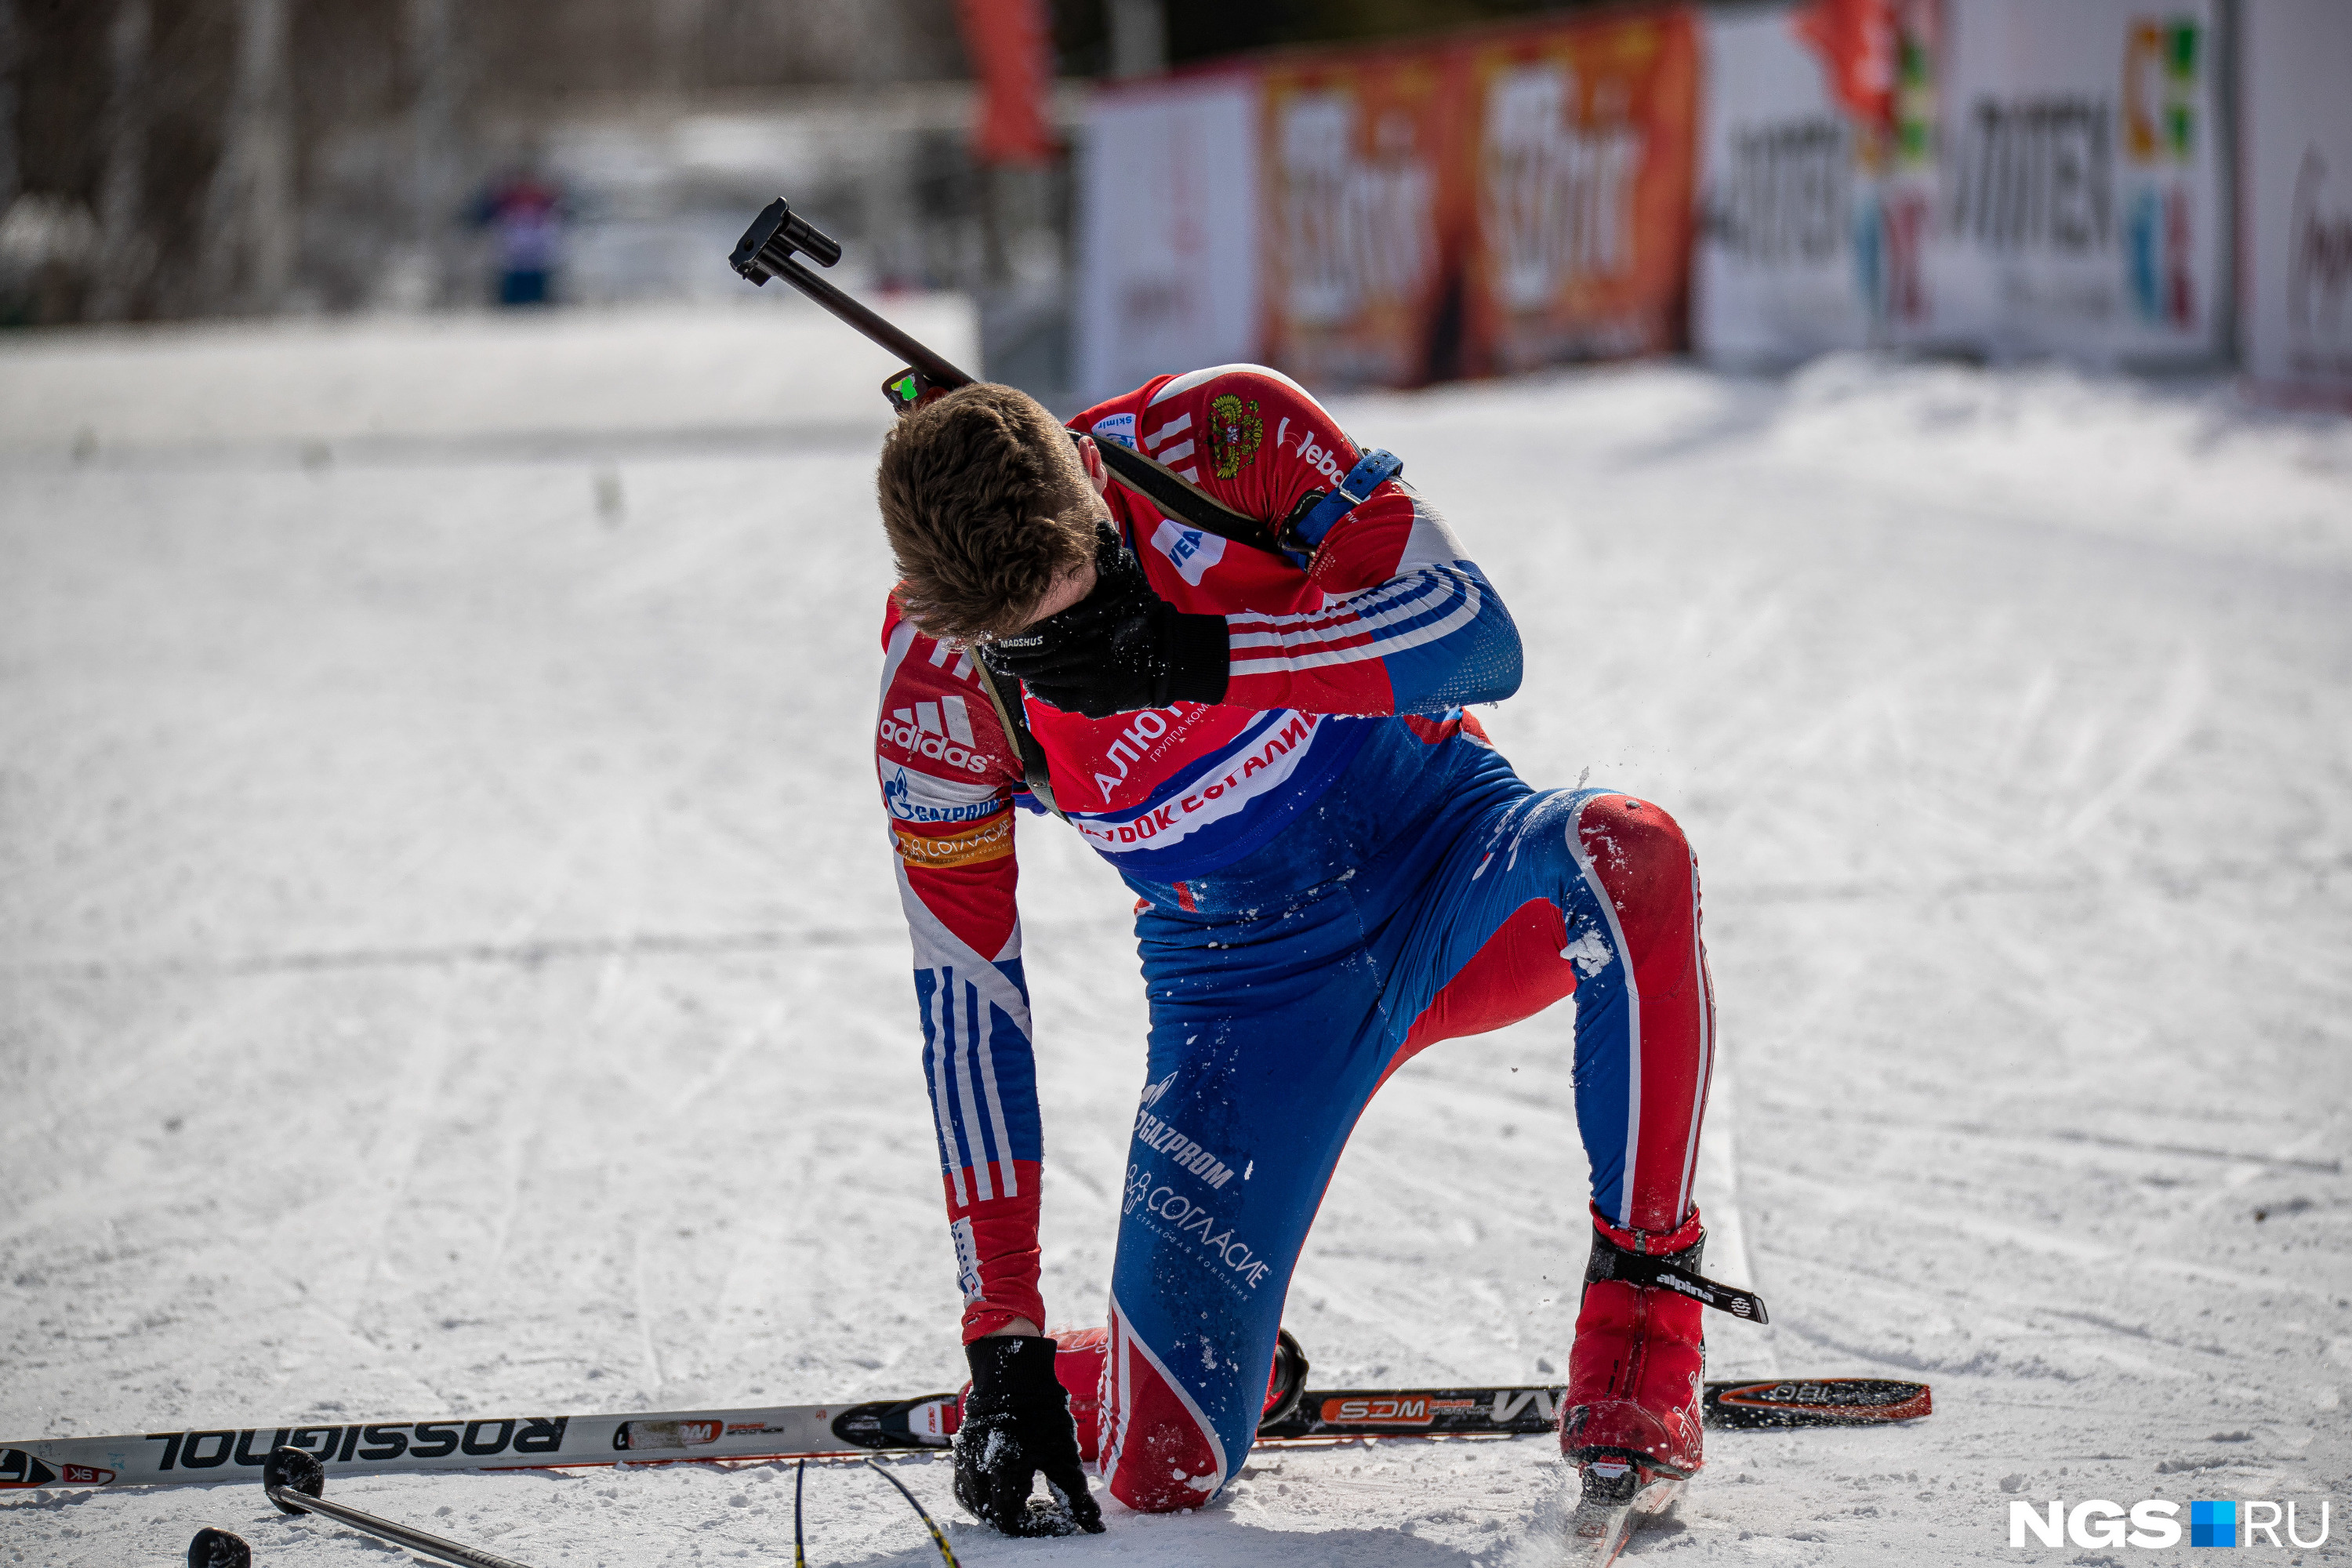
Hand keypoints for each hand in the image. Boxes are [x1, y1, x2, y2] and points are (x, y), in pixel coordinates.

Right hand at [953, 1336, 1104, 1535]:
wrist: (1014, 1371)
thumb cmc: (1041, 1411)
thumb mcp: (1064, 1454)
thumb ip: (1076, 1495)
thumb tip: (1092, 1523)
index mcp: (1004, 1475)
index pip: (1012, 1522)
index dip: (1034, 1526)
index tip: (1052, 1519)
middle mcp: (979, 1470)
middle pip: (993, 1516)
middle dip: (1018, 1519)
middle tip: (1041, 1509)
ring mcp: (967, 1459)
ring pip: (975, 1502)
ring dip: (997, 1509)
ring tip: (1022, 1500)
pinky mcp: (962, 1448)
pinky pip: (965, 1484)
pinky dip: (980, 1493)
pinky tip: (1000, 1486)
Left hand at [983, 526, 1228, 718]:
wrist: (1173, 656)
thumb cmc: (1144, 612)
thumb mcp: (1126, 577)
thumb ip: (1106, 555)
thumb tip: (1093, 524)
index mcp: (1086, 629)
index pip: (1039, 634)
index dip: (1013, 634)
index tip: (993, 631)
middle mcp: (1084, 660)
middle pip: (1034, 661)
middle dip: (1008, 656)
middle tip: (989, 650)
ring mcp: (1088, 686)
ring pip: (1041, 681)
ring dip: (1020, 671)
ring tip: (1003, 662)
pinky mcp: (1093, 704)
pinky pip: (1055, 698)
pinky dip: (1040, 687)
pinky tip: (1030, 676)